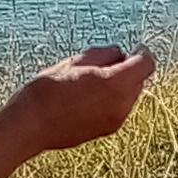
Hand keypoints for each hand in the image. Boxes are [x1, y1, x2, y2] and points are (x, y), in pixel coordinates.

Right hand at [0, 47, 156, 177]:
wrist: (32, 125)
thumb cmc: (48, 90)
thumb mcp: (74, 62)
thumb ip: (103, 54)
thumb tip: (119, 53)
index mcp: (116, 84)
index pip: (145, 65)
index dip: (142, 53)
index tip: (136, 47)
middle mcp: (122, 105)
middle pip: (138, 81)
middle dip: (127, 69)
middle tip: (102, 62)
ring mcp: (116, 120)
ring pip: (129, 95)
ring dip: (119, 85)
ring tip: (88, 80)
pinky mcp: (108, 130)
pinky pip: (119, 108)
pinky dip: (111, 98)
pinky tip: (86, 96)